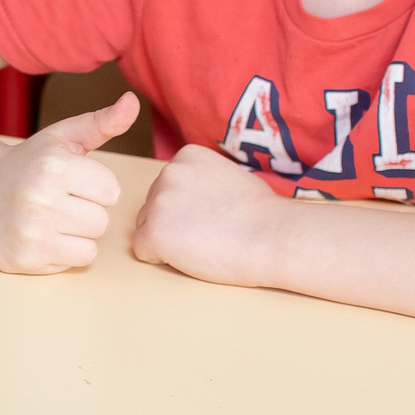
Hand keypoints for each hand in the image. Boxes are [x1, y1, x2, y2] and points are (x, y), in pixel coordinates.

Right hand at [0, 92, 136, 273]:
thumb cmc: (29, 163)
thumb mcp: (62, 137)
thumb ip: (101, 122)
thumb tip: (132, 101)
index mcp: (53, 165)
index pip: (111, 190)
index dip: (95, 186)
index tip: (72, 180)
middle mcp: (40, 199)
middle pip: (102, 220)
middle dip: (86, 210)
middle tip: (60, 201)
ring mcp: (32, 232)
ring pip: (91, 244)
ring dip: (78, 234)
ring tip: (53, 219)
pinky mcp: (26, 260)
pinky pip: (74, 263)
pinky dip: (65, 252)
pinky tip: (44, 236)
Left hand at [129, 142, 287, 285]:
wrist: (272, 237)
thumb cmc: (260, 214)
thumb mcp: (227, 175)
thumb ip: (201, 179)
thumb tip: (192, 193)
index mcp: (185, 157)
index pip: (168, 187)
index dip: (187, 208)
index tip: (213, 214)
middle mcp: (166, 173)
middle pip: (154, 205)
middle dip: (174, 222)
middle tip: (209, 232)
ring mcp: (157, 202)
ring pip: (146, 227)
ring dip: (167, 239)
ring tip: (203, 243)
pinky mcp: (154, 232)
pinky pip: (143, 250)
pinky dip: (160, 258)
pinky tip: (191, 256)